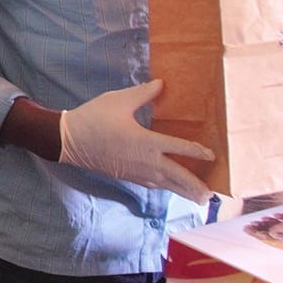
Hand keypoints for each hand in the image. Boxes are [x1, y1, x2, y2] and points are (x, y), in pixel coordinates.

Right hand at [58, 79, 213, 203]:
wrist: (69, 140)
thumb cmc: (94, 118)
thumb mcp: (119, 100)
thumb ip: (144, 93)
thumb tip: (162, 84)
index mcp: (147, 142)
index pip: (180, 148)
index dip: (197, 152)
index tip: (212, 156)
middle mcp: (145, 162)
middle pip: (177, 176)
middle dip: (195, 186)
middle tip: (210, 195)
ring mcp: (136, 172)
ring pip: (166, 185)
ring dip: (183, 190)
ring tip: (198, 198)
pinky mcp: (127, 176)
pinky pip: (153, 184)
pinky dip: (165, 187)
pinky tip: (169, 186)